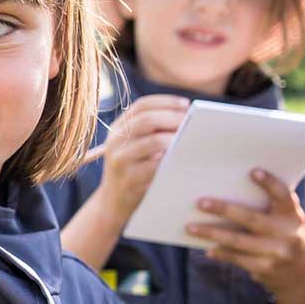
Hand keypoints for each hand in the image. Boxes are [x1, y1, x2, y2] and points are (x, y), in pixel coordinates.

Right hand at [97, 94, 188, 218]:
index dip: (166, 102)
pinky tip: (183, 159)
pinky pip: (157, 166)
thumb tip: (184, 117)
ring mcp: (120, 160)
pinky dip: (173, 160)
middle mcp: (115, 141)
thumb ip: (150, 131)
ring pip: (154, 141)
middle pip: (147, 120)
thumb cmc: (132, 170)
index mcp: (117, 128)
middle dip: (173, 118)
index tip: (186, 104)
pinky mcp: (130, 179)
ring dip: (176, 139)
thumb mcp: (132, 147)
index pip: (141, 106)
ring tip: (190, 140)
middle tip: (191, 123)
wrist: (113, 202)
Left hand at [186, 168, 304, 296]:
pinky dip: (220, 252)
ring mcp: (277, 253)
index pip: (283, 196)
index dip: (270, 183)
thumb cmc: (284, 236)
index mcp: (294, 215)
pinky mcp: (266, 269)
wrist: (301, 276)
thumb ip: (269, 206)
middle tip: (200, 202)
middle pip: (251, 219)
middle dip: (224, 209)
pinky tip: (207, 248)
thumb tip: (226, 189)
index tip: (253, 171)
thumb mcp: (286, 221)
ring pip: (238, 241)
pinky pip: (237, 259)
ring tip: (190, 227)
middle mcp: (288, 233)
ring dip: (212, 234)